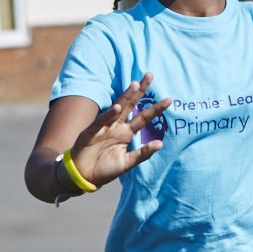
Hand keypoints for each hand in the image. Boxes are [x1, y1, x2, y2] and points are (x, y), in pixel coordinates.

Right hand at [68, 72, 170, 186]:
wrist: (84, 176)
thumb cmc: (105, 169)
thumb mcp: (127, 163)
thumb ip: (142, 154)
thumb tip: (161, 143)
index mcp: (126, 133)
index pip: (143, 117)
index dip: (155, 108)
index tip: (169, 99)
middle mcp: (116, 127)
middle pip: (131, 105)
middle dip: (140, 90)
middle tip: (150, 74)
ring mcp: (104, 128)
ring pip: (117, 109)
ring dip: (125, 97)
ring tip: (135, 85)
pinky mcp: (91, 132)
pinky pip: (100, 122)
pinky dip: (108, 115)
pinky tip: (117, 108)